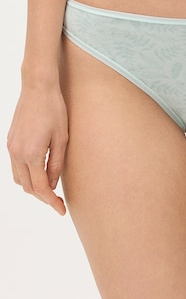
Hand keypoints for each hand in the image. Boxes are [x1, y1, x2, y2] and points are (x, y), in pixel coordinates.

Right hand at [7, 85, 67, 215]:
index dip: (51, 202)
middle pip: (28, 187)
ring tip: (51, 189)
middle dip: (43, 197)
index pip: (41, 188)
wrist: (38, 88)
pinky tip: (40, 174)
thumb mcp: (62, 138)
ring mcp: (11, 148)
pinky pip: (16, 167)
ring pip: (19, 179)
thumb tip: (53, 184)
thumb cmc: (54, 110)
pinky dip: (27, 175)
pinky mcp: (10, 142)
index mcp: (31, 154)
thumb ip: (57, 164)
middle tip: (59, 202)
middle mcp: (17, 153)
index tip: (62, 210)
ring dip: (34, 187)